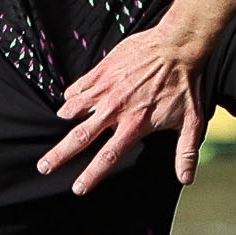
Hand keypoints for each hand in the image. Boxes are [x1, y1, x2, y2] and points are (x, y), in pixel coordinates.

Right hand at [39, 26, 211, 193]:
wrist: (177, 46)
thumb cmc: (186, 84)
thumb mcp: (192, 122)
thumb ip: (186, 152)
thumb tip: (185, 179)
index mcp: (134, 125)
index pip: (108, 157)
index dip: (91, 175)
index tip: (77, 189)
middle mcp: (115, 109)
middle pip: (79, 137)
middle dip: (59, 155)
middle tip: (43, 167)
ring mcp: (105, 89)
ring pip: (72, 110)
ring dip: (62, 122)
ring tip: (55, 129)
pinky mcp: (101, 71)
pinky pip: (76, 88)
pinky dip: (71, 98)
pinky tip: (71, 102)